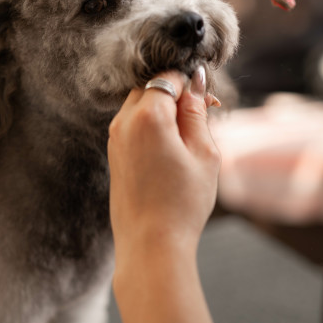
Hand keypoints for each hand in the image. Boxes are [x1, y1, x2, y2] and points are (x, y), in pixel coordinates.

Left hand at [107, 67, 220, 257]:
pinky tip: (170, 152)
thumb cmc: (183, 202)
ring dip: (162, 111)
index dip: (191, 85)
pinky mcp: (113, 154)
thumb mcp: (203, 153)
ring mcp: (114, 138)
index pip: (169, 78)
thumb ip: (197, 112)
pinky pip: (132, 125)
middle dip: (175, 95)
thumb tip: (196, 82)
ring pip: (139, 105)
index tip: (209, 104)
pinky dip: (151, 127)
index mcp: (147, 116)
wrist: (151, 244)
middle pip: (150, 87)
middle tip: (200, 119)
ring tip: (187, 139)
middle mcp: (123, 122)